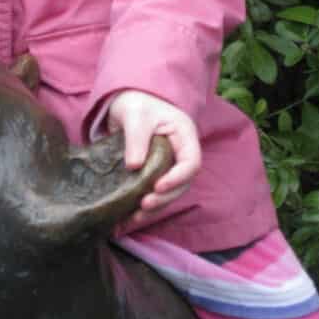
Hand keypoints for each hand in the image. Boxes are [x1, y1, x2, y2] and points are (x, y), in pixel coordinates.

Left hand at [107, 89, 201, 230]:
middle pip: (182, 183)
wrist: (127, 101)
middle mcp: (181, 153)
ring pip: (170, 192)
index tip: (157, 186)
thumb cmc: (136, 102)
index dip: (177, 178)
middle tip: (144, 205)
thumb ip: (136, 138)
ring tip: (135, 217)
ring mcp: (170, 164)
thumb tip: (134, 165)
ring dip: (156, 206)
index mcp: (184, 136)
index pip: (191, 163)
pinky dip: (146, 205)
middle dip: (165, 198)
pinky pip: (156, 192)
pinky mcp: (156, 172)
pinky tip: (130, 216)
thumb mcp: (135, 115)